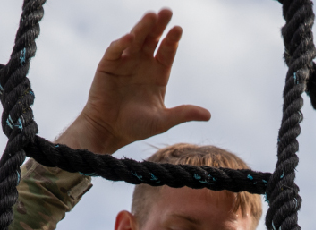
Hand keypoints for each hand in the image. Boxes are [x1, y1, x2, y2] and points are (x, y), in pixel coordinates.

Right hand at [60, 9, 210, 154]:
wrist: (109, 131)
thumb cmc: (136, 126)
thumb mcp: (163, 121)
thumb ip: (183, 114)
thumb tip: (208, 116)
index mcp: (157, 73)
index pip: (167, 51)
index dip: (172, 40)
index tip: (178, 29)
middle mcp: (142, 64)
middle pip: (153, 39)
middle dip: (159, 26)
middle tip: (167, 11)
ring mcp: (124, 63)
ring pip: (135, 40)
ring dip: (142, 28)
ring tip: (151, 16)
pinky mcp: (107, 66)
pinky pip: (115, 51)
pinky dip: (121, 44)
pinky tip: (129, 39)